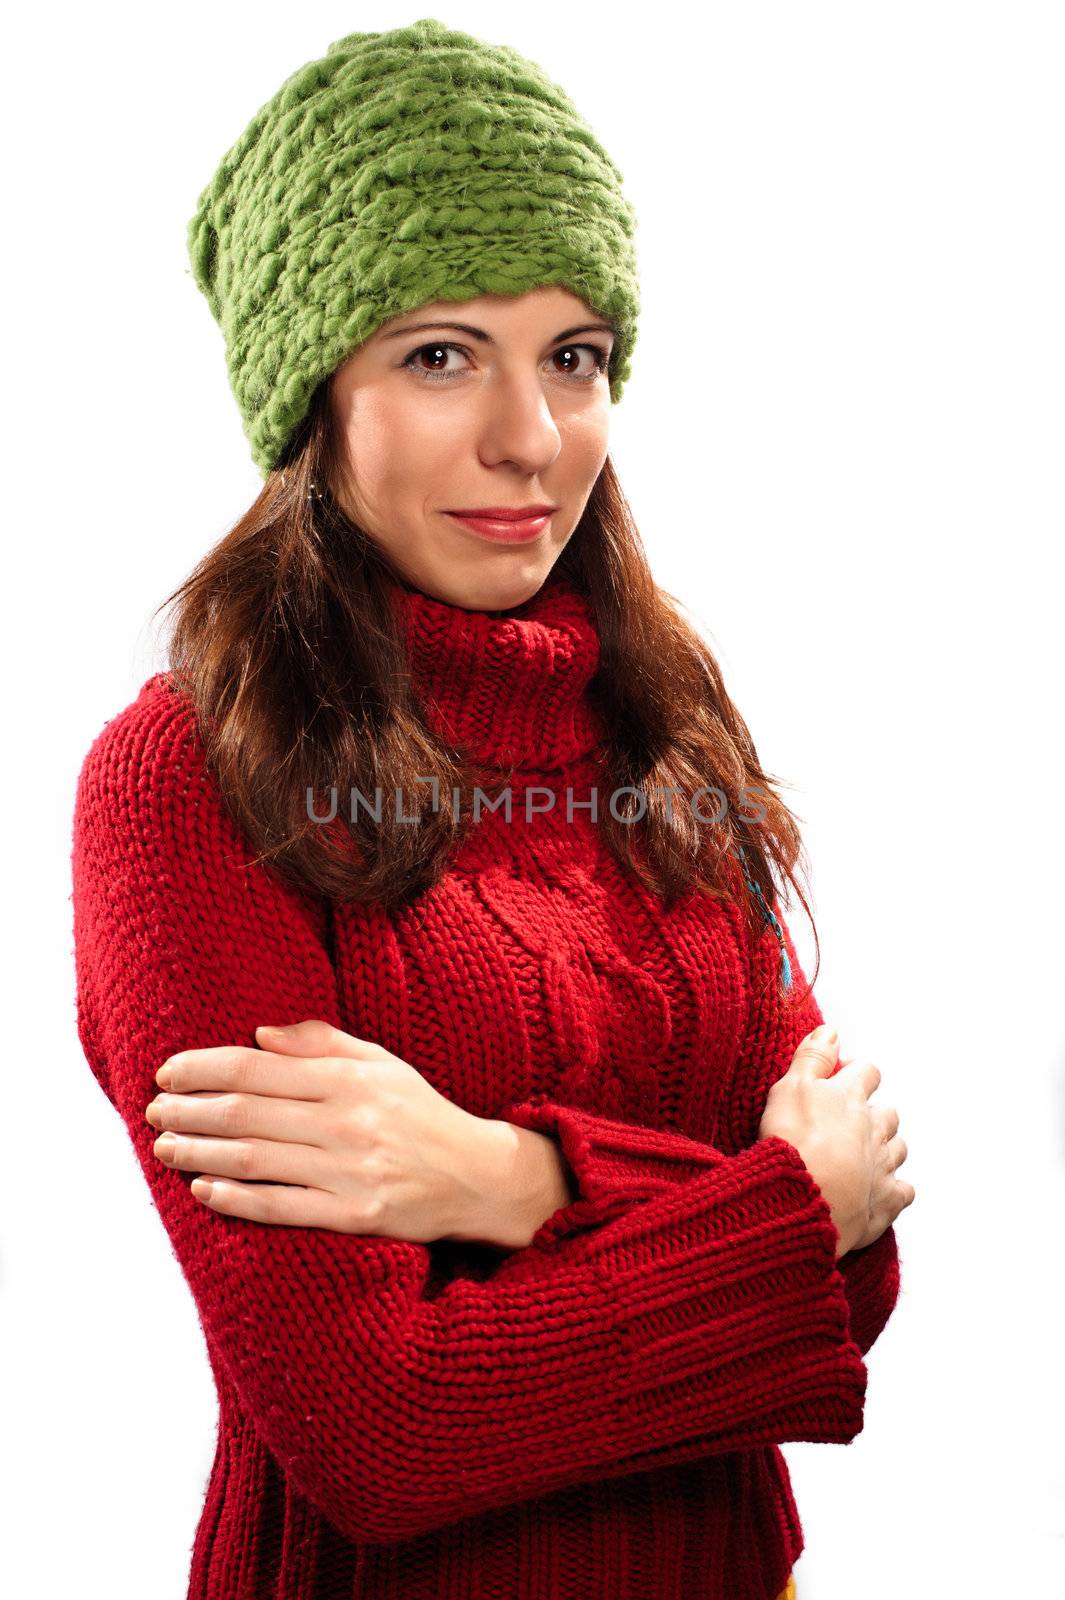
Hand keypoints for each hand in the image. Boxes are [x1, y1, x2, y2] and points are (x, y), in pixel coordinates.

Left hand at [145, 1019, 492, 1241]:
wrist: (478, 1175)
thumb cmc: (420, 1113)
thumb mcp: (381, 1063)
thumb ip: (322, 1043)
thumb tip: (258, 1036)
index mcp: (350, 1078)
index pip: (257, 1067)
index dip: (203, 1068)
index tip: (166, 1072)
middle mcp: (347, 1122)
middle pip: (246, 1113)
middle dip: (188, 1110)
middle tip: (153, 1111)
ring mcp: (350, 1172)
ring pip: (254, 1159)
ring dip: (198, 1151)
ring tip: (164, 1147)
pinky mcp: (354, 1216)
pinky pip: (281, 1207)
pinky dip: (235, 1198)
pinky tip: (203, 1188)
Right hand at [757, 1024, 915, 1258]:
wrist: (798, 1201)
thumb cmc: (790, 1141)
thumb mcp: (790, 1087)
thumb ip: (812, 1057)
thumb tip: (830, 1031)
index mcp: (850, 1097)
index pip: (867, 1072)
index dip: (857, 1073)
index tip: (842, 1078)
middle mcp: (873, 1129)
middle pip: (887, 1114)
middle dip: (874, 1114)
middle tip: (850, 1122)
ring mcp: (883, 1166)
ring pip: (898, 1150)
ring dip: (886, 1149)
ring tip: (864, 1155)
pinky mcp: (885, 1202)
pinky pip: (903, 1191)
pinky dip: (895, 1189)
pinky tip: (880, 1191)